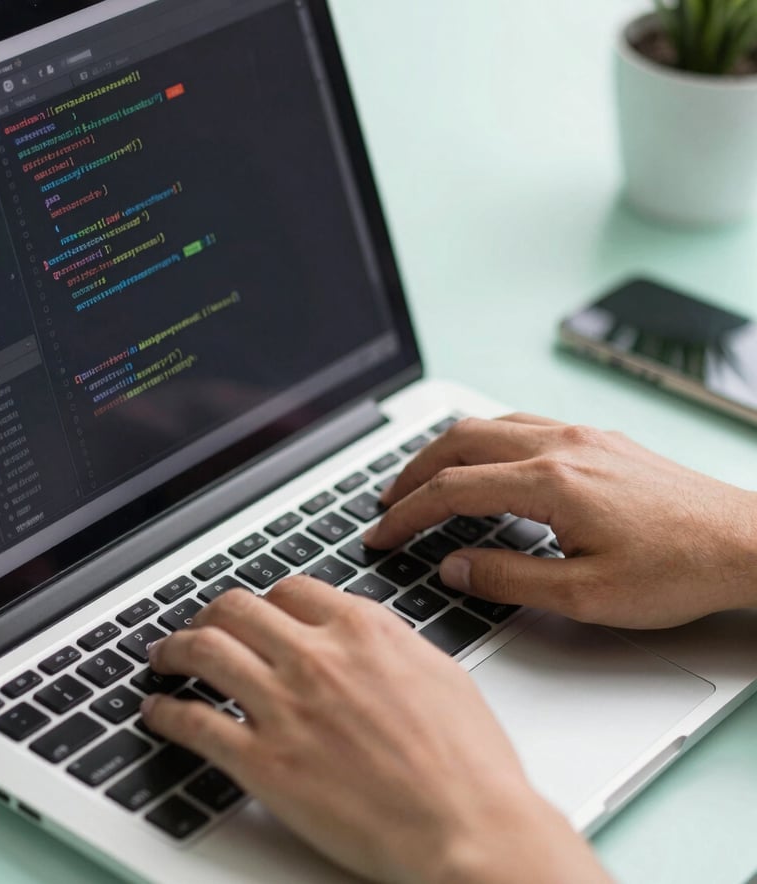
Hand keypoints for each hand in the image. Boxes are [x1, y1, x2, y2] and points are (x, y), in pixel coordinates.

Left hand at [142, 579, 608, 883]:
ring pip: (206, 651)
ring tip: (164, 657)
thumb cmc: (467, 760)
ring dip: (175, 649)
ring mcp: (286, 707)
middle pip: (238, 609)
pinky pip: (194, 723)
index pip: (291, 590)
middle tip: (200, 626)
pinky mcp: (264, 763)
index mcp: (363, 630)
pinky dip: (166, 712)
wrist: (466, 826)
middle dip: (211, 613)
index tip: (257, 613)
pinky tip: (157, 712)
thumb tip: (364, 635)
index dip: (266, 600)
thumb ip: (390, 643)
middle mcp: (317, 657)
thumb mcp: (440, 673)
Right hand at [364, 414, 756, 628]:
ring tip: (422, 478)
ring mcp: (581, 436)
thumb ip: (509, 579)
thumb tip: (454, 567)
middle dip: (413, 471)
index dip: (406, 513)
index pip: (452, 490)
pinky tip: (484, 462)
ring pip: (490, 424)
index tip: (380, 534)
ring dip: (447, 449)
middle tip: (387, 502)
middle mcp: (561, 445)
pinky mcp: (599, 439)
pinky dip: (485, 440)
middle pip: (460, 441)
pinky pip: (523, 424)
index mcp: (551, 482)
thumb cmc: (677, 570)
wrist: (746, 543)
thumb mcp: (586, 596)